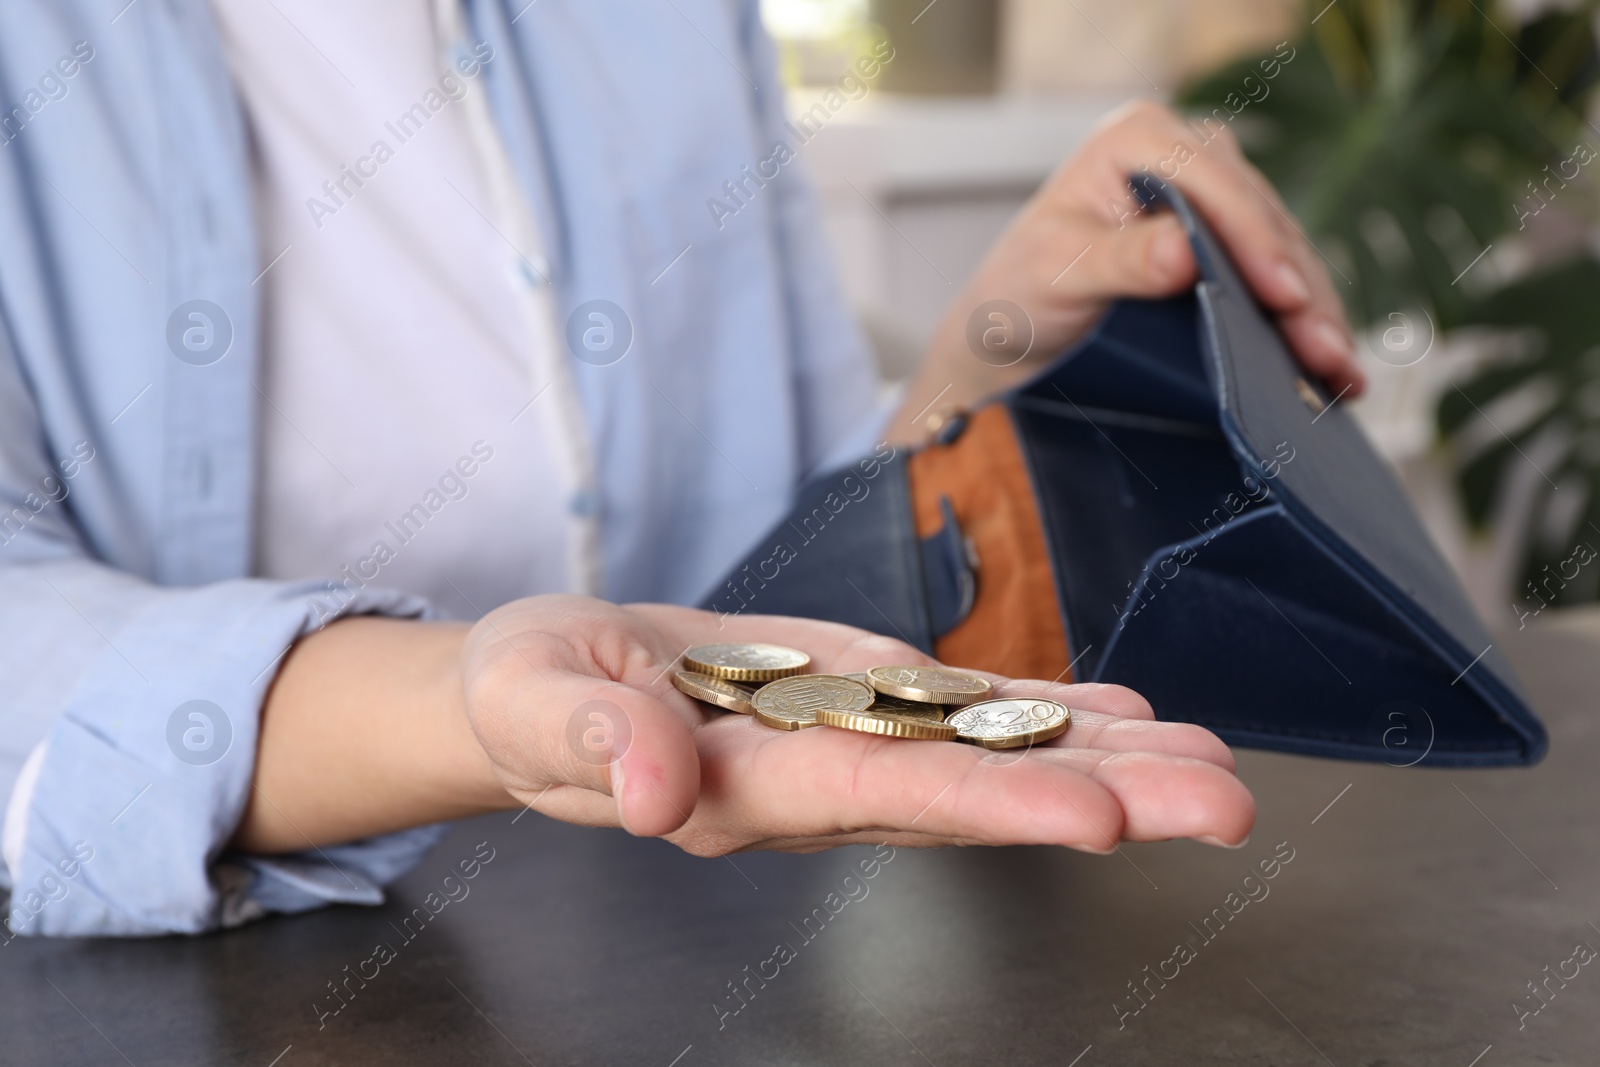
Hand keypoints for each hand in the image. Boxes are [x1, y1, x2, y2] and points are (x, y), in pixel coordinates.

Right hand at [460, 595, 1253, 853]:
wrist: (547, 682)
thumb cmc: (527, 691)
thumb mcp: (532, 698)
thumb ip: (594, 736)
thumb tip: (656, 792)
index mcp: (741, 788)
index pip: (880, 798)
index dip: (989, 801)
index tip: (1097, 812)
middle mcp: (819, 783)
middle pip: (973, 791)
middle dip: (1101, 795)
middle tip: (1223, 804)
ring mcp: (848, 744)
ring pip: (989, 751)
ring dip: (1105, 756)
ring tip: (1213, 763)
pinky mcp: (855, 700)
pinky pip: (963, 711)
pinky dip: (1048, 710)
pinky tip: (1123, 714)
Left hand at [889, 99, 1361, 443]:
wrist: (1016, 333)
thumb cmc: (1022, 294)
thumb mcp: (1057, 274)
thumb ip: (1119, 261)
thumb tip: (1182, 252)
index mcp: (1139, 139)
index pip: (1214, 185)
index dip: (1254, 242)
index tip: (1282, 297)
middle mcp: (1187, 155)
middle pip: (1260, 221)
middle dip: (1297, 291)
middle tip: (1327, 352)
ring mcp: (1215, 198)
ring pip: (1283, 253)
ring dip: (1316, 314)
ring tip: (1341, 371)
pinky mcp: (1231, 243)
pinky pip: (1278, 279)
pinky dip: (1305, 323)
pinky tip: (1335, 367)